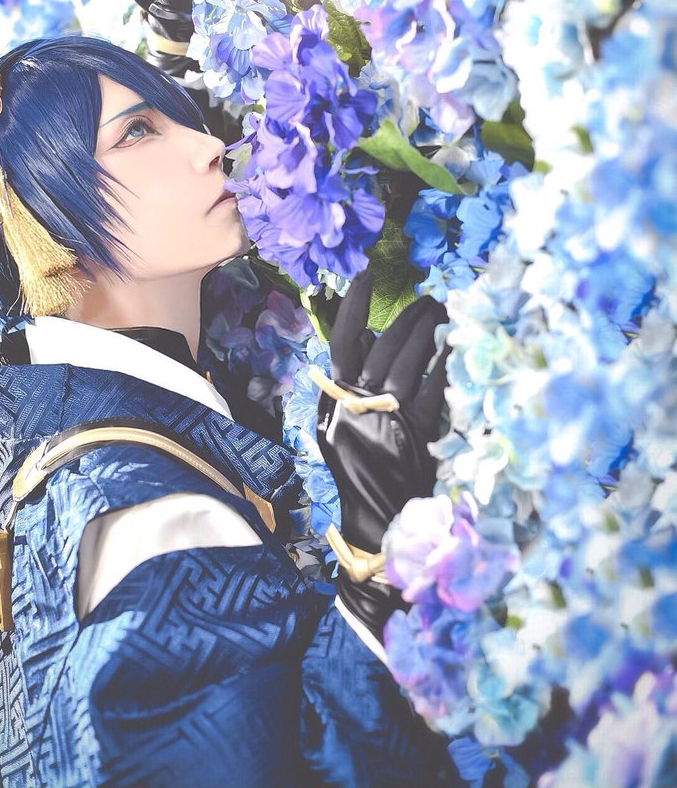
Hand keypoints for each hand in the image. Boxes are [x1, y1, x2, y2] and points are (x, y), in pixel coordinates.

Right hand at [314, 269, 448, 636]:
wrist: (375, 518)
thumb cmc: (356, 468)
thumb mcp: (335, 425)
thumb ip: (343, 382)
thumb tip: (363, 335)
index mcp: (336, 400)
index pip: (343, 341)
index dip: (354, 305)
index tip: (365, 273)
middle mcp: (360, 404)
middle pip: (386, 345)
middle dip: (409, 317)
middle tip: (428, 296)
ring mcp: (390, 418)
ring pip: (412, 361)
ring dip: (429, 332)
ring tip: (444, 310)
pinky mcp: (420, 432)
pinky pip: (435, 387)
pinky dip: (445, 362)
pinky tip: (455, 345)